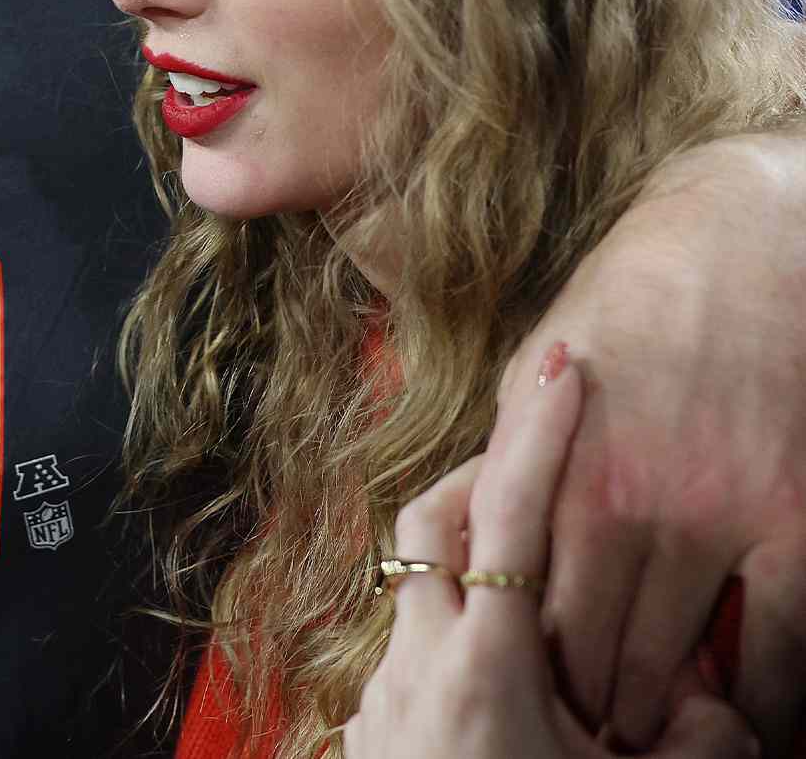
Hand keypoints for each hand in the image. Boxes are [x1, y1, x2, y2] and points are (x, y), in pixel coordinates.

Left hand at [343, 356, 755, 758]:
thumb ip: (693, 749)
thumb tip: (720, 705)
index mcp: (485, 669)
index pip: (513, 517)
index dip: (542, 434)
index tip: (566, 365)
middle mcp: (417, 667)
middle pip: (434, 523)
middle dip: (485, 480)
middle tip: (542, 467)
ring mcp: (382, 700)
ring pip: (416, 588)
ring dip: (471, 569)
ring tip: (538, 593)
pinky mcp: (366, 739)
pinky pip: (405, 655)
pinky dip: (449, 639)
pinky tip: (500, 681)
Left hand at [502, 134, 805, 753]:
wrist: (737, 244)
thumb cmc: (625, 302)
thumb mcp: (536, 369)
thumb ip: (515, 457)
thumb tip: (483, 525)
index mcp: (557, 469)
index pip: (521, 604)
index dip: (519, 667)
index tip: (521, 697)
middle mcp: (632, 502)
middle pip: (592, 649)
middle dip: (581, 708)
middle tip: (580, 736)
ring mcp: (719, 516)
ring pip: (680, 661)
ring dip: (661, 715)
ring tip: (644, 741)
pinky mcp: (796, 520)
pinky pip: (785, 648)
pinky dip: (766, 704)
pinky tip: (752, 728)